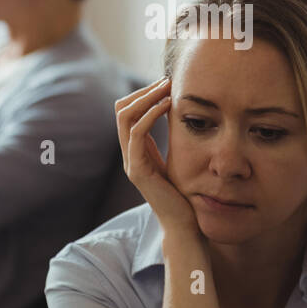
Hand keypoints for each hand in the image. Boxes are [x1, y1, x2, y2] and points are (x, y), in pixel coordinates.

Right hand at [115, 77, 198, 235]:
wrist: (185, 226)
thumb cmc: (185, 195)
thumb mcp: (177, 160)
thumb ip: (170, 140)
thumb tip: (177, 114)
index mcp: (136, 151)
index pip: (127, 112)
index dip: (143, 94)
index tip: (166, 84)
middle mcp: (129, 155)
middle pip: (121, 110)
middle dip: (143, 91)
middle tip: (167, 81)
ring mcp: (131, 162)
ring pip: (125, 117)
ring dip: (146, 97)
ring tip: (167, 87)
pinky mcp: (138, 171)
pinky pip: (137, 133)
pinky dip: (150, 114)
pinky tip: (167, 105)